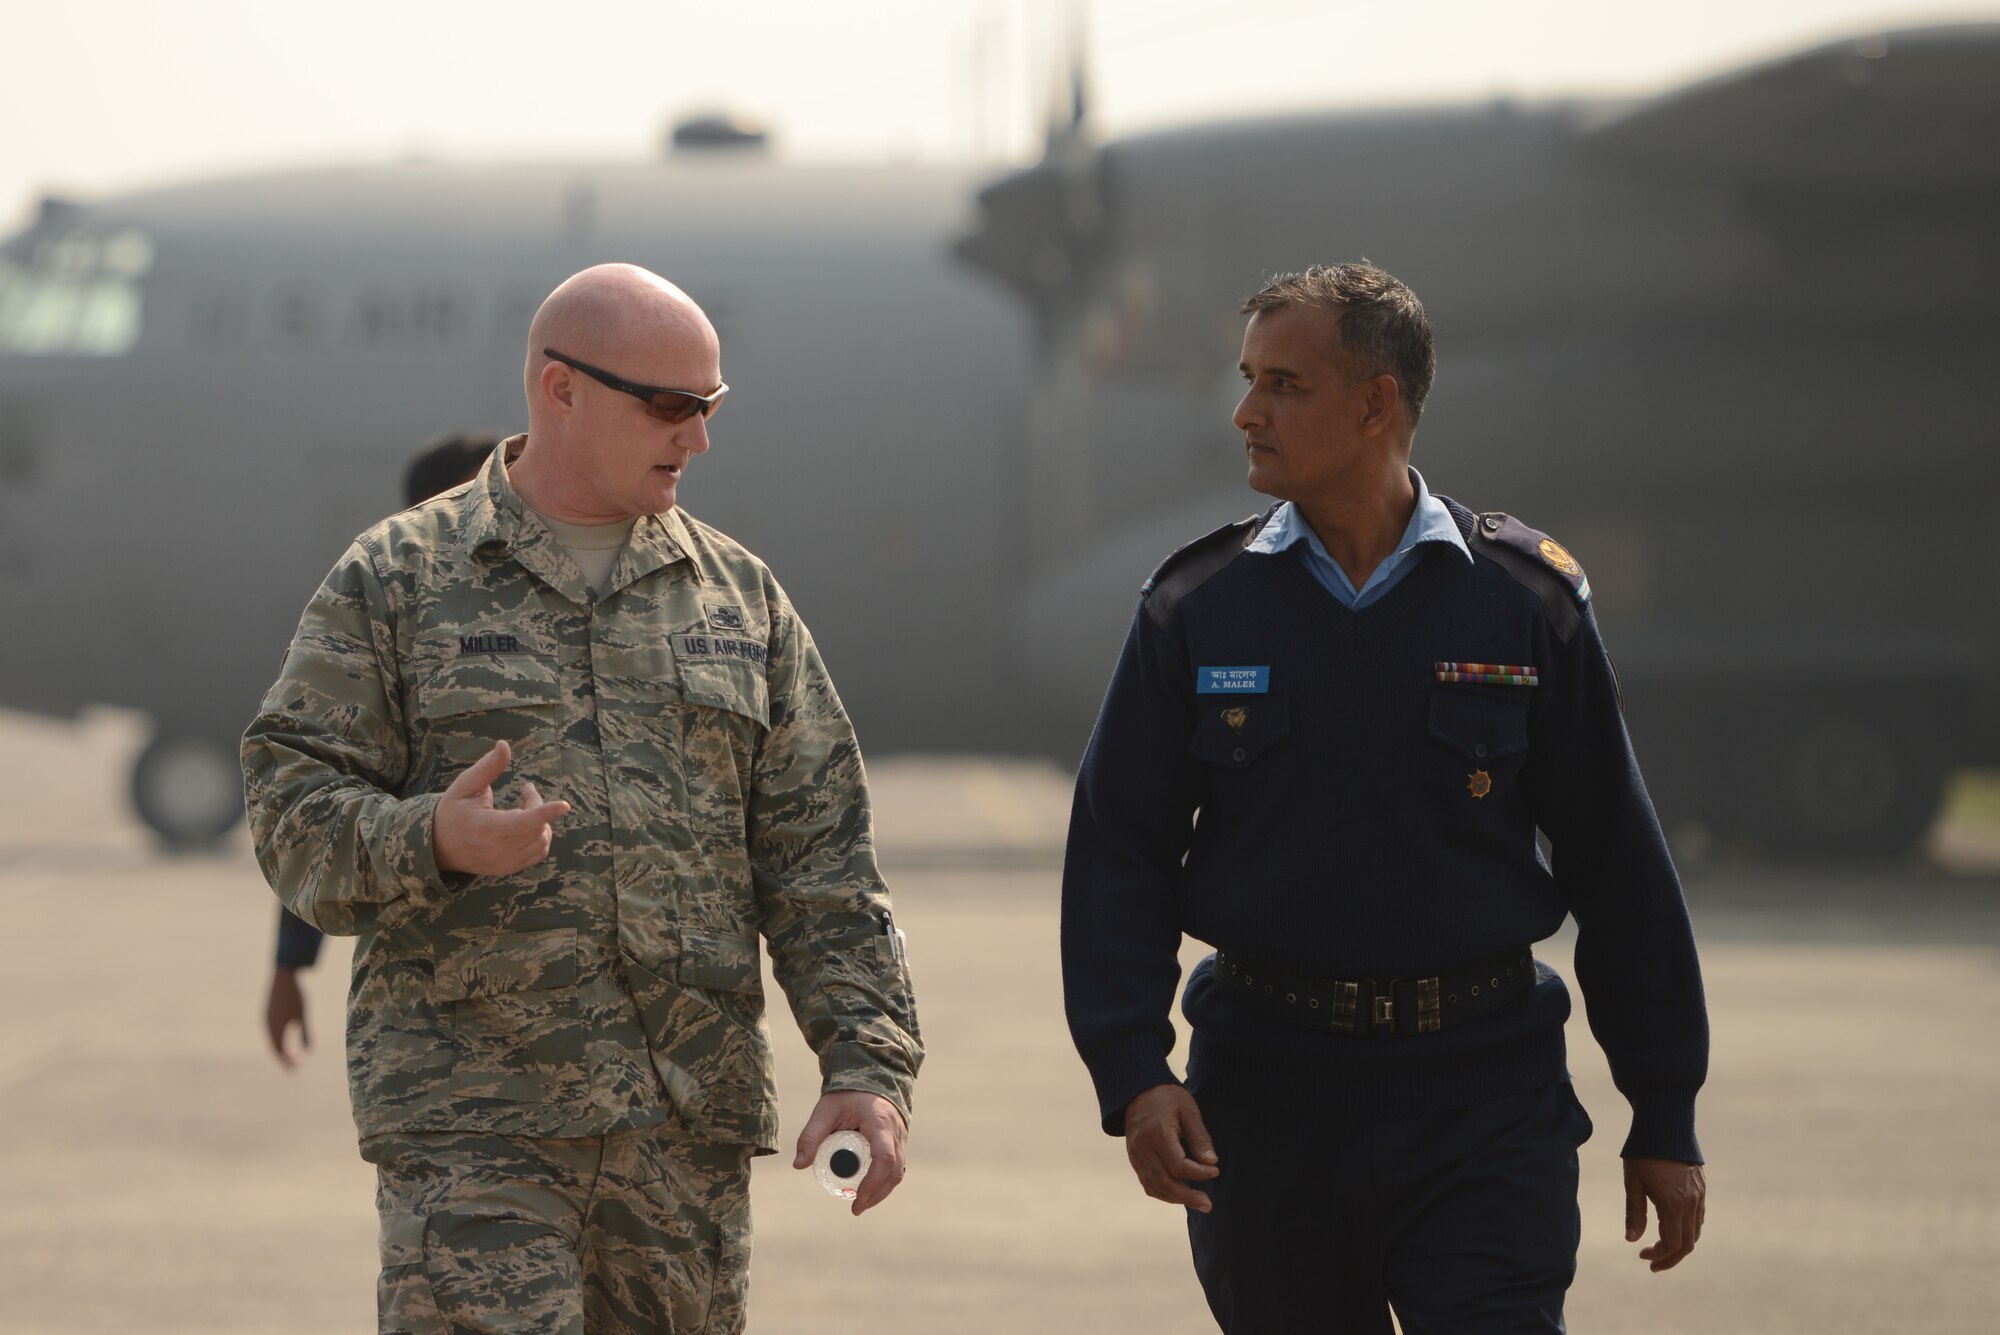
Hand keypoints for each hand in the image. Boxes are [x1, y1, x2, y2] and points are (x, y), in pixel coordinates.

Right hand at [265, 966, 309, 1068]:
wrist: (284, 976)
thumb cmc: (296, 996)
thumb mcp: (302, 1015)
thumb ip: (305, 1033)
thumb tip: (309, 1052)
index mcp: (275, 1028)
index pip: (280, 1051)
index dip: (288, 1062)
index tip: (297, 1069)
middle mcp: (268, 1026)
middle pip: (275, 1047)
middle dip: (285, 1058)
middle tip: (295, 1067)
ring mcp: (266, 1019)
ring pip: (273, 1039)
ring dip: (282, 1049)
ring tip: (293, 1055)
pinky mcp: (268, 1013)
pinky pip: (272, 1031)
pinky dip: (279, 1039)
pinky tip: (287, 1039)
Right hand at [432, 741, 569, 875]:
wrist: (439, 847)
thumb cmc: (453, 811)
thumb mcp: (465, 785)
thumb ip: (488, 767)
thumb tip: (504, 745)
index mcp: (486, 828)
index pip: (522, 822)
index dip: (544, 812)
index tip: (564, 805)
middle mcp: (497, 850)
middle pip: (536, 826)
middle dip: (538, 805)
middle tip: (525, 791)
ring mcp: (505, 863)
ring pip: (542, 840)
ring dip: (541, 821)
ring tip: (523, 807)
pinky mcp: (510, 868)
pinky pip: (539, 852)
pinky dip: (539, 835)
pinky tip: (526, 824)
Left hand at [793, 1091, 908, 1216]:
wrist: (869, 1077)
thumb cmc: (847, 1095)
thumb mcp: (825, 1111)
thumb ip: (811, 1135)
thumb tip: (798, 1165)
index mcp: (880, 1122)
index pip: (884, 1158)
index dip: (873, 1182)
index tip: (857, 1198)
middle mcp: (896, 1132)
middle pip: (894, 1171)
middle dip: (877, 1194)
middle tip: (856, 1208)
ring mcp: (902, 1137)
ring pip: (899, 1172)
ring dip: (882, 1191)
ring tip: (861, 1203)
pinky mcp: (900, 1142)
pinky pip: (897, 1167)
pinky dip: (885, 1182)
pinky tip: (870, 1191)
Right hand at [1124, 1084, 1219, 1211]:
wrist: (1137, 1090)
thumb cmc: (1167, 1097)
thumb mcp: (1188, 1110)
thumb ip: (1200, 1138)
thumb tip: (1212, 1163)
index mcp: (1158, 1133)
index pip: (1178, 1165)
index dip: (1199, 1173)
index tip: (1216, 1170)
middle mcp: (1143, 1147)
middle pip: (1165, 1182)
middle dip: (1188, 1197)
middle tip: (1208, 1205)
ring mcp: (1136, 1155)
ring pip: (1155, 1187)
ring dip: (1177, 1198)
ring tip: (1198, 1202)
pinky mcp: (1134, 1159)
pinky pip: (1148, 1183)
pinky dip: (1164, 1193)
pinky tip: (1180, 1194)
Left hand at [1624, 1157, 1705, 1270]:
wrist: (1666, 1125)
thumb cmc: (1644, 1153)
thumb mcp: (1633, 1182)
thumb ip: (1634, 1213)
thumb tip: (1631, 1240)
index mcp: (1673, 1204)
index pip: (1672, 1243)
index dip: (1658, 1255)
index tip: (1642, 1256)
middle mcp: (1691, 1204)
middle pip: (1688, 1244)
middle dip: (1670, 1257)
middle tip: (1652, 1262)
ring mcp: (1699, 1196)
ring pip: (1695, 1232)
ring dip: (1680, 1245)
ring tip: (1660, 1248)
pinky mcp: (1701, 1188)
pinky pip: (1699, 1217)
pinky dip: (1688, 1229)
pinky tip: (1672, 1227)